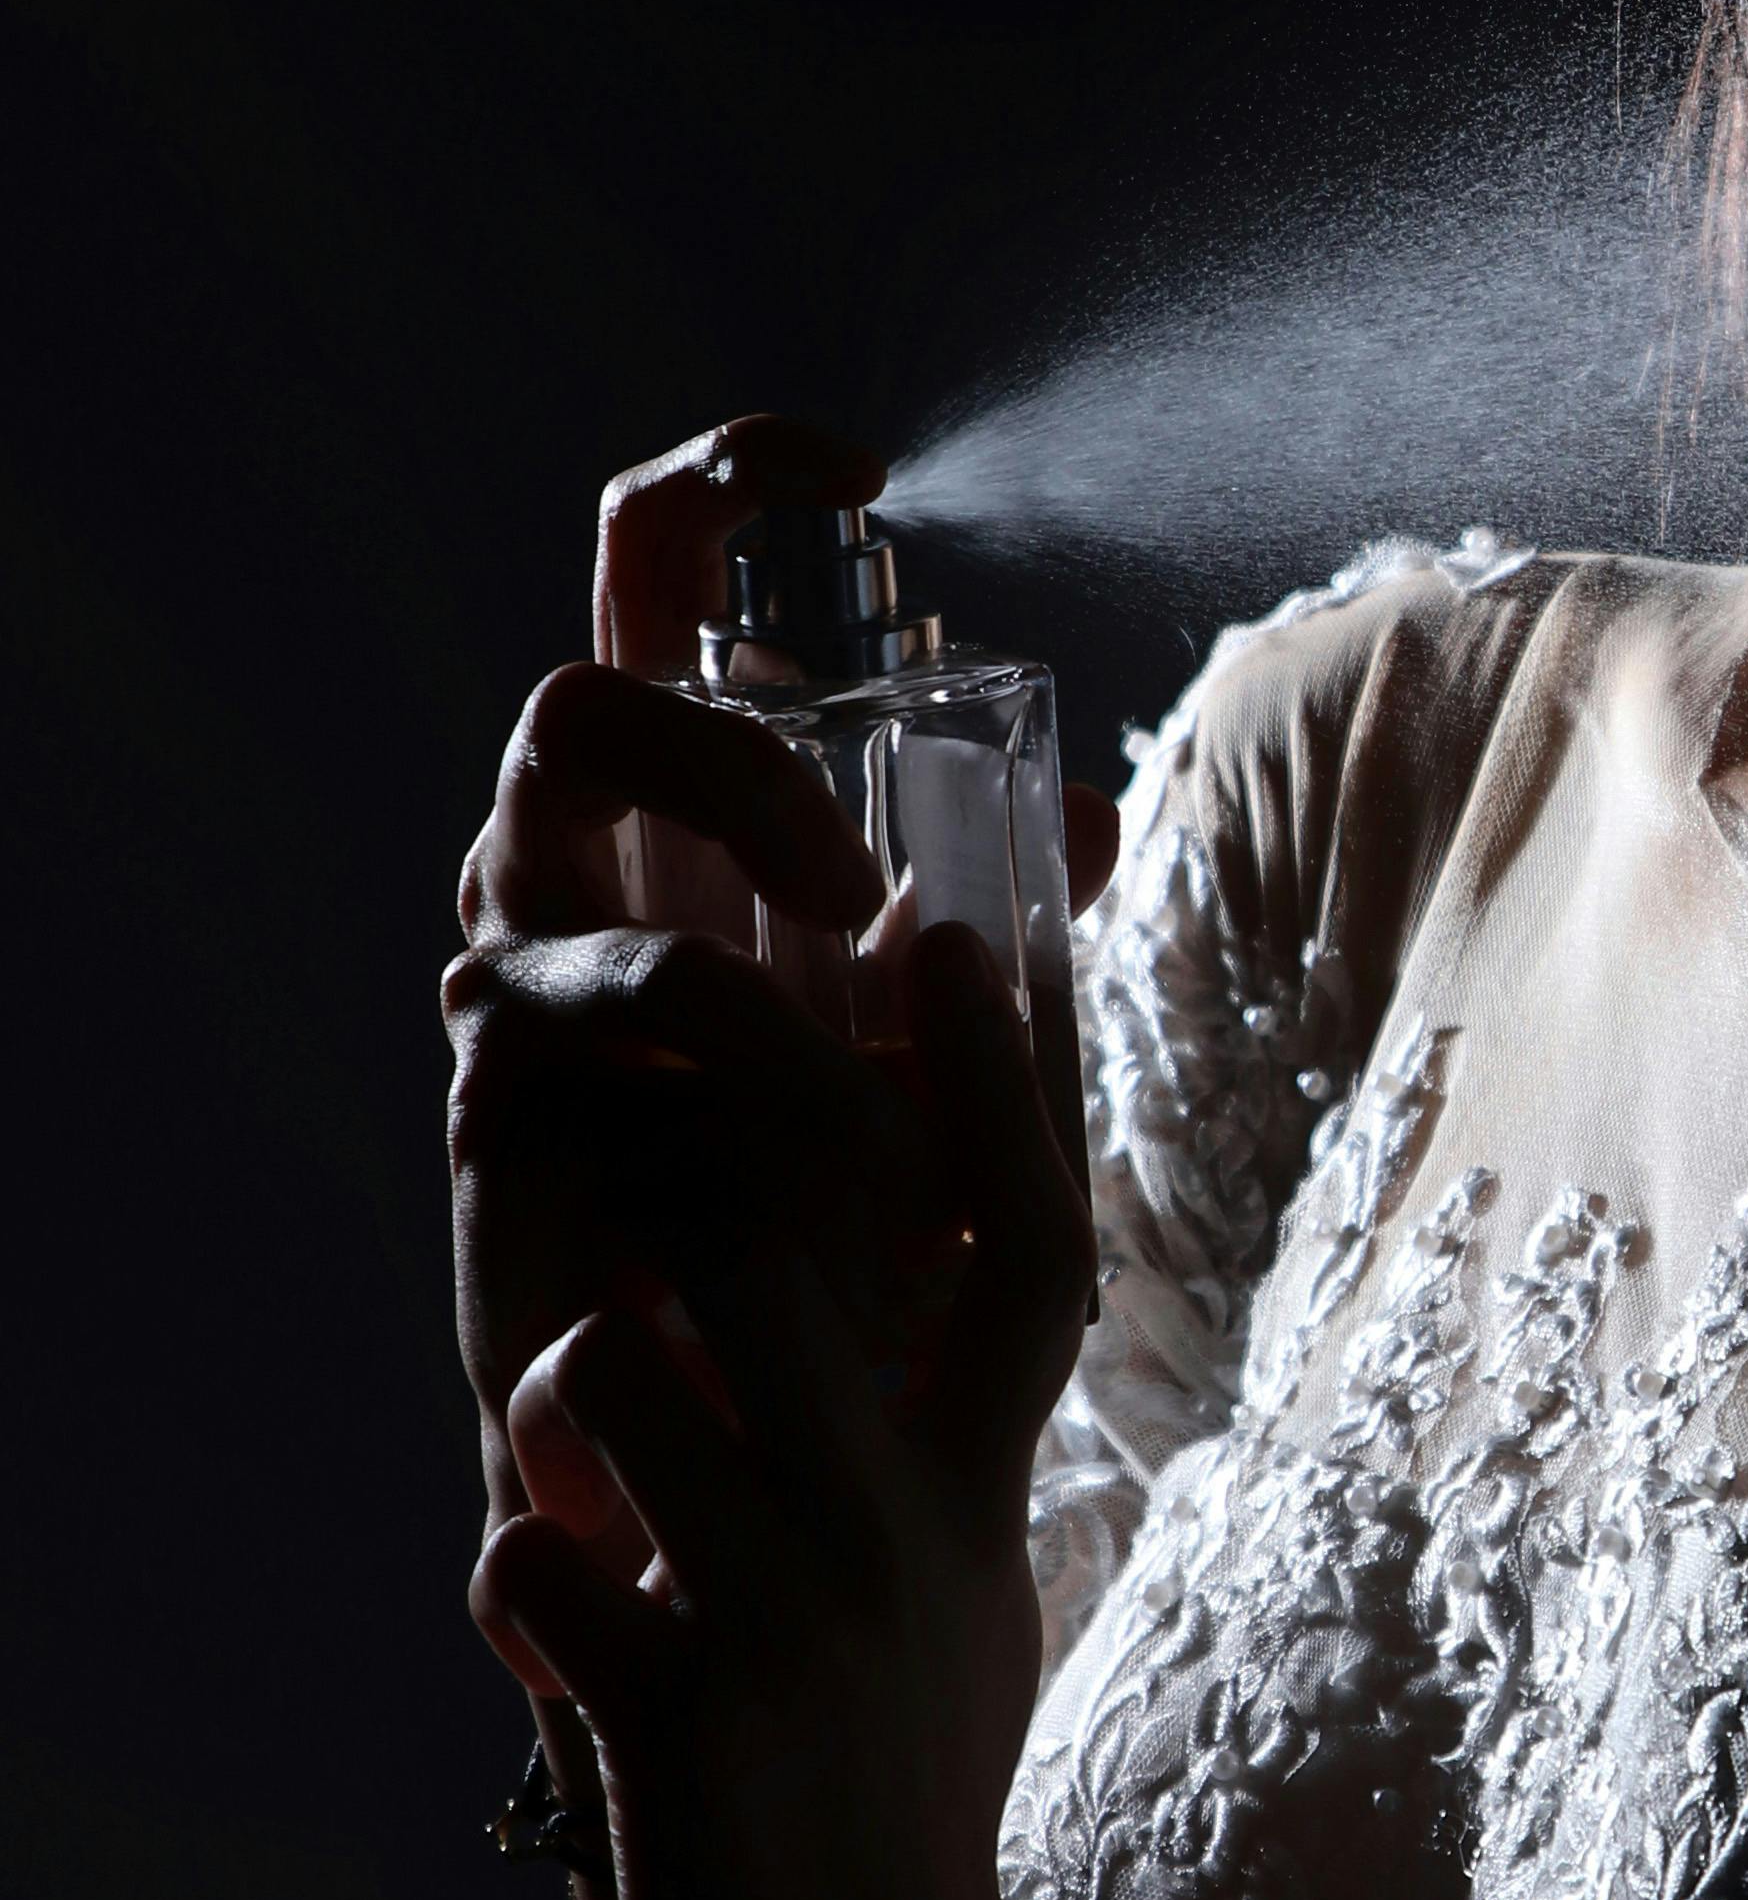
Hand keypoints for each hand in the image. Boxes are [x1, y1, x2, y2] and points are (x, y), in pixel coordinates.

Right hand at [447, 409, 1114, 1523]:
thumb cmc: (847, 1208)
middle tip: (861, 889)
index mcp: (673, 807)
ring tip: (874, 1105)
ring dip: (748, 990)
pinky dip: (726, 1124)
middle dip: (730, 766)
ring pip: (574, 896)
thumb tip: (1099, 807)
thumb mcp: (951, 1033)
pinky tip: (828, 1209)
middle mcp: (572, 874)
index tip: (850, 471)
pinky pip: (578, 1067)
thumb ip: (1002, 917)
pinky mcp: (496, 1128)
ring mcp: (518, 994)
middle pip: (575, 701)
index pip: (651, 580)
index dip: (721, 482)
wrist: (756, 1429)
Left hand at [469, 914, 1093, 1899]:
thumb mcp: (966, 1605)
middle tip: (630, 1202)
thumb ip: (947, 1443)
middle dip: (684, 1194)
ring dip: (572, 1388)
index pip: (1027, 1238)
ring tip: (584, 1467)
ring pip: (633, 1370)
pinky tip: (551, 1632)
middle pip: (795, 1245)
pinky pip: (535, 1558)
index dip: (989, 1076)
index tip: (938, 925)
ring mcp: (797, 1625)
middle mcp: (908, 1535)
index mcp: (978, 1495)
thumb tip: (927, 1286)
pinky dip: (515, 1572)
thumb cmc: (902, 1818)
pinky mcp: (684, 1729)